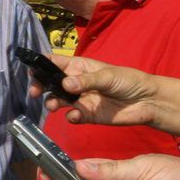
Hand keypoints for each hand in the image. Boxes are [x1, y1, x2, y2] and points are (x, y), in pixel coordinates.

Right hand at [29, 56, 161, 127]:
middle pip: (52, 83)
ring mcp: (81, 99)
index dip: (42, 65)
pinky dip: (70, 116)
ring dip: (53, 102)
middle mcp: (77, 83)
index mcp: (80, 67)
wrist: (147, 102)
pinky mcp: (87, 115)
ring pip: (59, 100)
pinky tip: (74, 115)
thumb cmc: (129, 81)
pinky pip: (72, 116)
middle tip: (35, 92)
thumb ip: (86, 81)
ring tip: (53, 106)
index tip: (33, 71)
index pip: (56, 63)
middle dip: (41, 86)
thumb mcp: (108, 76)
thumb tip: (65, 85)